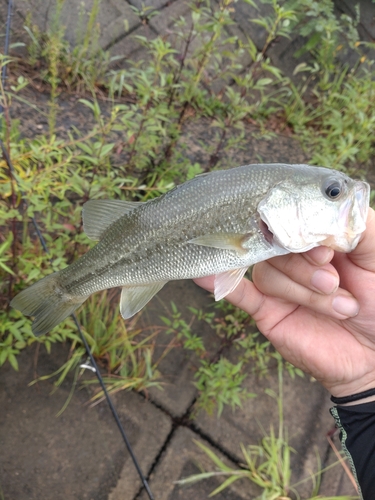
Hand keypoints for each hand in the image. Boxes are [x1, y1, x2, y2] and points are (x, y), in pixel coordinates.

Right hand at [194, 208, 374, 397]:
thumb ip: (353, 224)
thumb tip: (327, 201)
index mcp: (316, 239)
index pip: (295, 219)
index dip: (305, 230)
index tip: (328, 251)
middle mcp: (293, 257)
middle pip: (276, 244)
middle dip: (306, 265)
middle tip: (332, 281)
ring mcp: (278, 284)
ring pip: (269, 271)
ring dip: (303, 290)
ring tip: (338, 306)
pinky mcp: (266, 311)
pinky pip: (239, 293)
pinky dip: (220, 282)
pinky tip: (203, 273)